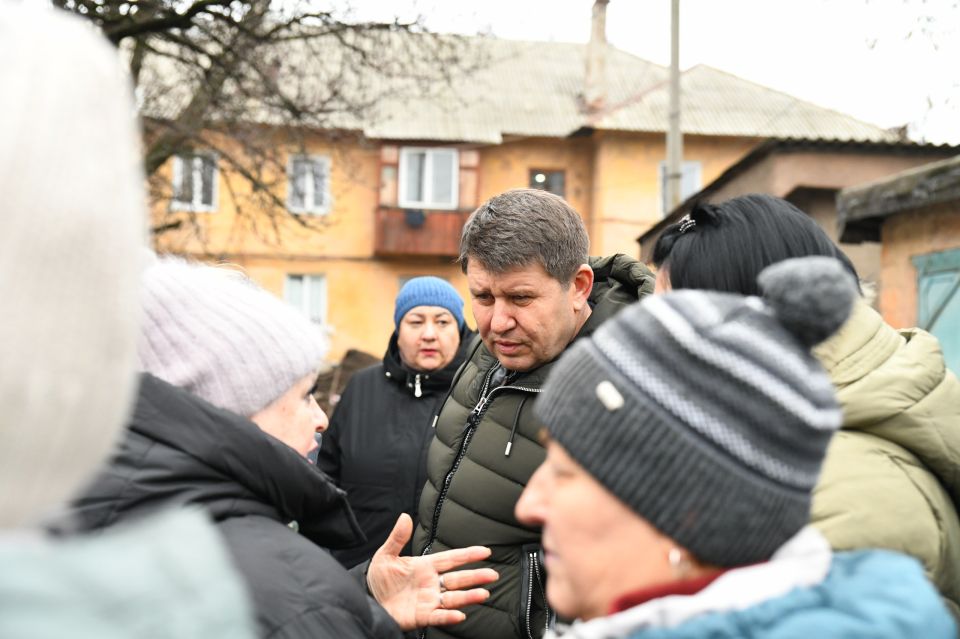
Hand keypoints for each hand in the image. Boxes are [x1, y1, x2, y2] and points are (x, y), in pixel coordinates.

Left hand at [367, 513, 498, 629]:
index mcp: (426, 566)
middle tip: (492, 575)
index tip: (485, 551)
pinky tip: (460, 614)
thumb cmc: (380, 577)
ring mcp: (428, 600)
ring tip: (483, 594)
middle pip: (458, 579)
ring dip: (468, 597)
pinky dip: (448, 616)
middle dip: (475, 577)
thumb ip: (397, 538)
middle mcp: (431, 583)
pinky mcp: (421, 616)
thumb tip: (404, 516)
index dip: (468, 555)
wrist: (369, 600)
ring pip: (453, 598)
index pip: (451, 559)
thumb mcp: (386, 555)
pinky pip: (438, 616)